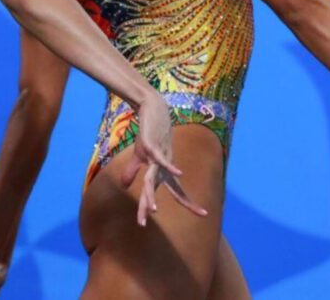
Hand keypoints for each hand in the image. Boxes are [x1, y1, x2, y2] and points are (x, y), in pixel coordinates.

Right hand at [119, 95, 208, 224]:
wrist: (151, 110)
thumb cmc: (149, 133)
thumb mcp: (139, 155)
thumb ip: (132, 171)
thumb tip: (125, 186)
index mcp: (163, 171)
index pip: (176, 191)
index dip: (189, 203)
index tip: (204, 214)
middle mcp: (165, 166)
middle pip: (166, 190)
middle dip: (167, 205)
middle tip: (174, 220)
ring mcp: (159, 155)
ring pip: (154, 178)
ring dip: (151, 194)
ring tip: (152, 210)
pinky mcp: (152, 145)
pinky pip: (159, 158)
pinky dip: (168, 166)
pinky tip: (179, 173)